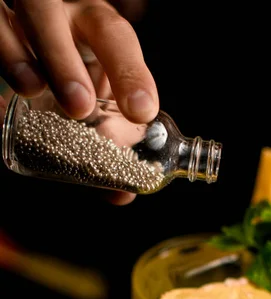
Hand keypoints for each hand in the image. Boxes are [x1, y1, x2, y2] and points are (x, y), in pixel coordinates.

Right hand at [0, 0, 157, 204]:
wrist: (39, 63)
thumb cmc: (79, 89)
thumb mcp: (100, 110)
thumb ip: (111, 145)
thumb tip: (122, 193)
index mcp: (94, 30)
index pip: (114, 37)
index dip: (130, 72)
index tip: (141, 111)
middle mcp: (56, 19)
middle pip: (53, 16)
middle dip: (64, 60)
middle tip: (79, 106)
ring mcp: (18, 22)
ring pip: (8, 20)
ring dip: (18, 57)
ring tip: (31, 90)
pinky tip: (2, 106)